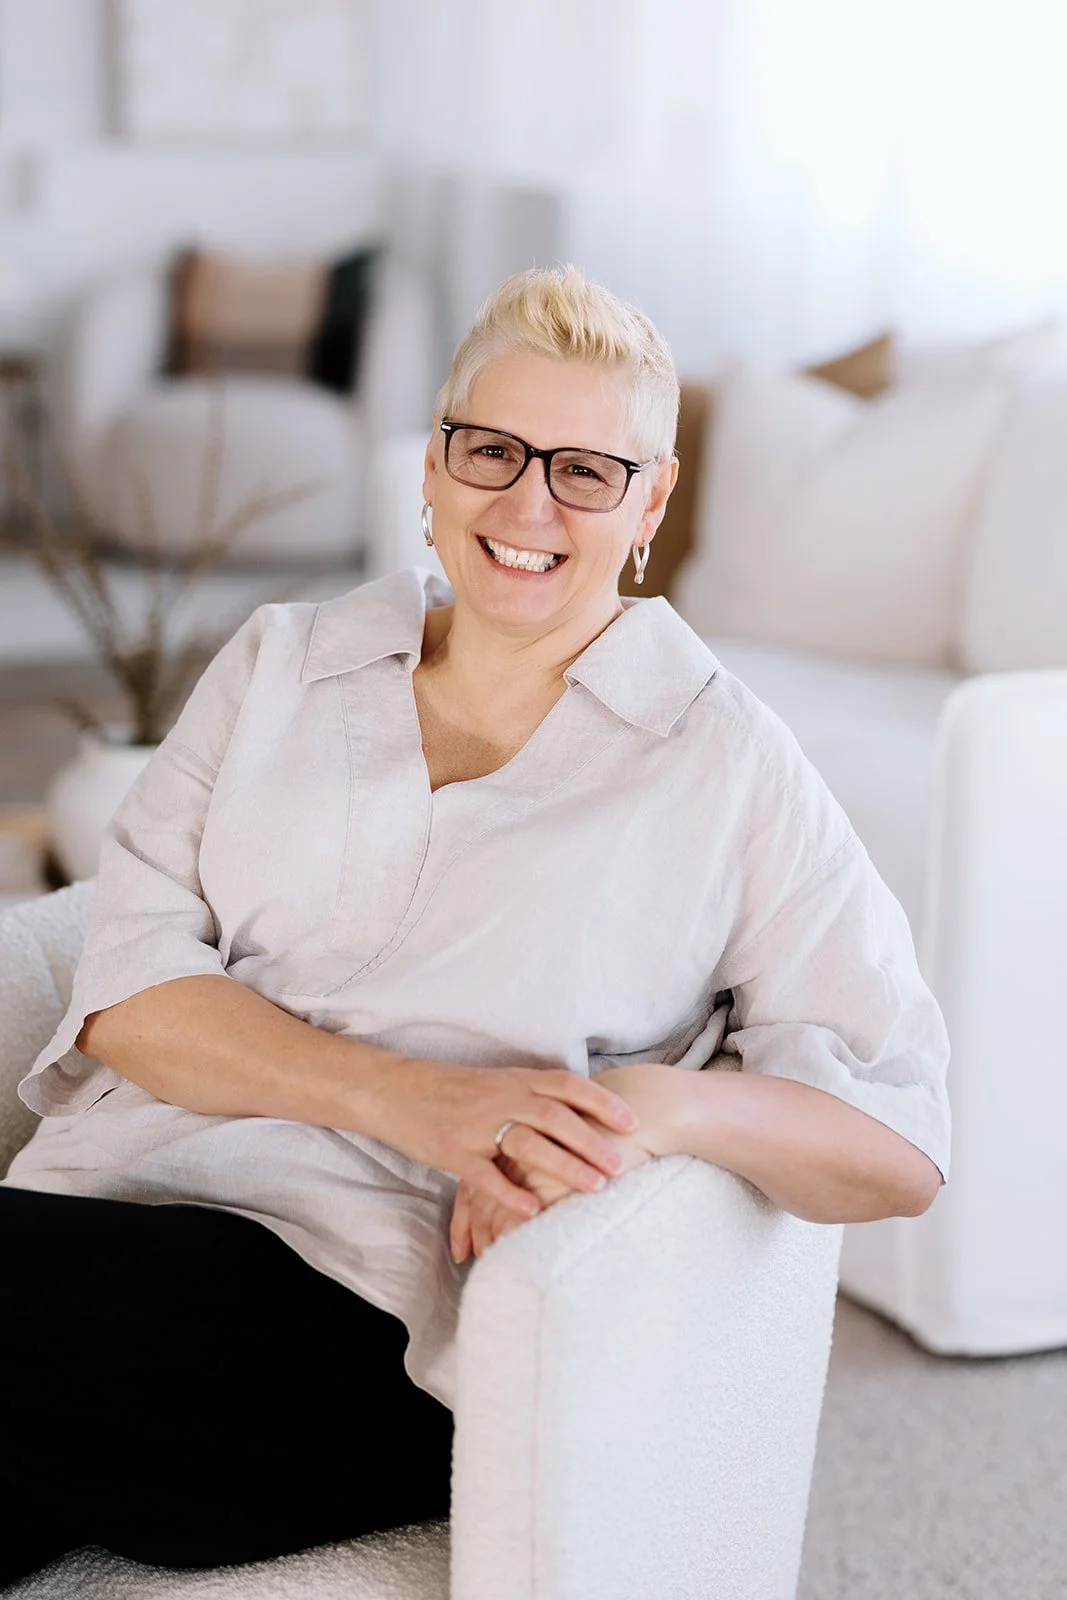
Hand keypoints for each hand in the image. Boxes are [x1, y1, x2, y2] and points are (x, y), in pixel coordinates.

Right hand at [449, 1082, 667, 1263]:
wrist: (395, 1091)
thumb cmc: (453, 1090)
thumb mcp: (497, 1083)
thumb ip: (533, 1095)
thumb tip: (580, 1111)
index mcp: (514, 1080)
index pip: (566, 1085)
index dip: (601, 1101)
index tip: (632, 1121)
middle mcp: (500, 1099)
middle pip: (555, 1116)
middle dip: (592, 1141)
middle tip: (622, 1165)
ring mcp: (476, 1126)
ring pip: (527, 1144)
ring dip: (564, 1165)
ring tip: (595, 1187)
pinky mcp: (453, 1152)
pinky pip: (485, 1175)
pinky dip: (511, 1193)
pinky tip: (534, 1210)